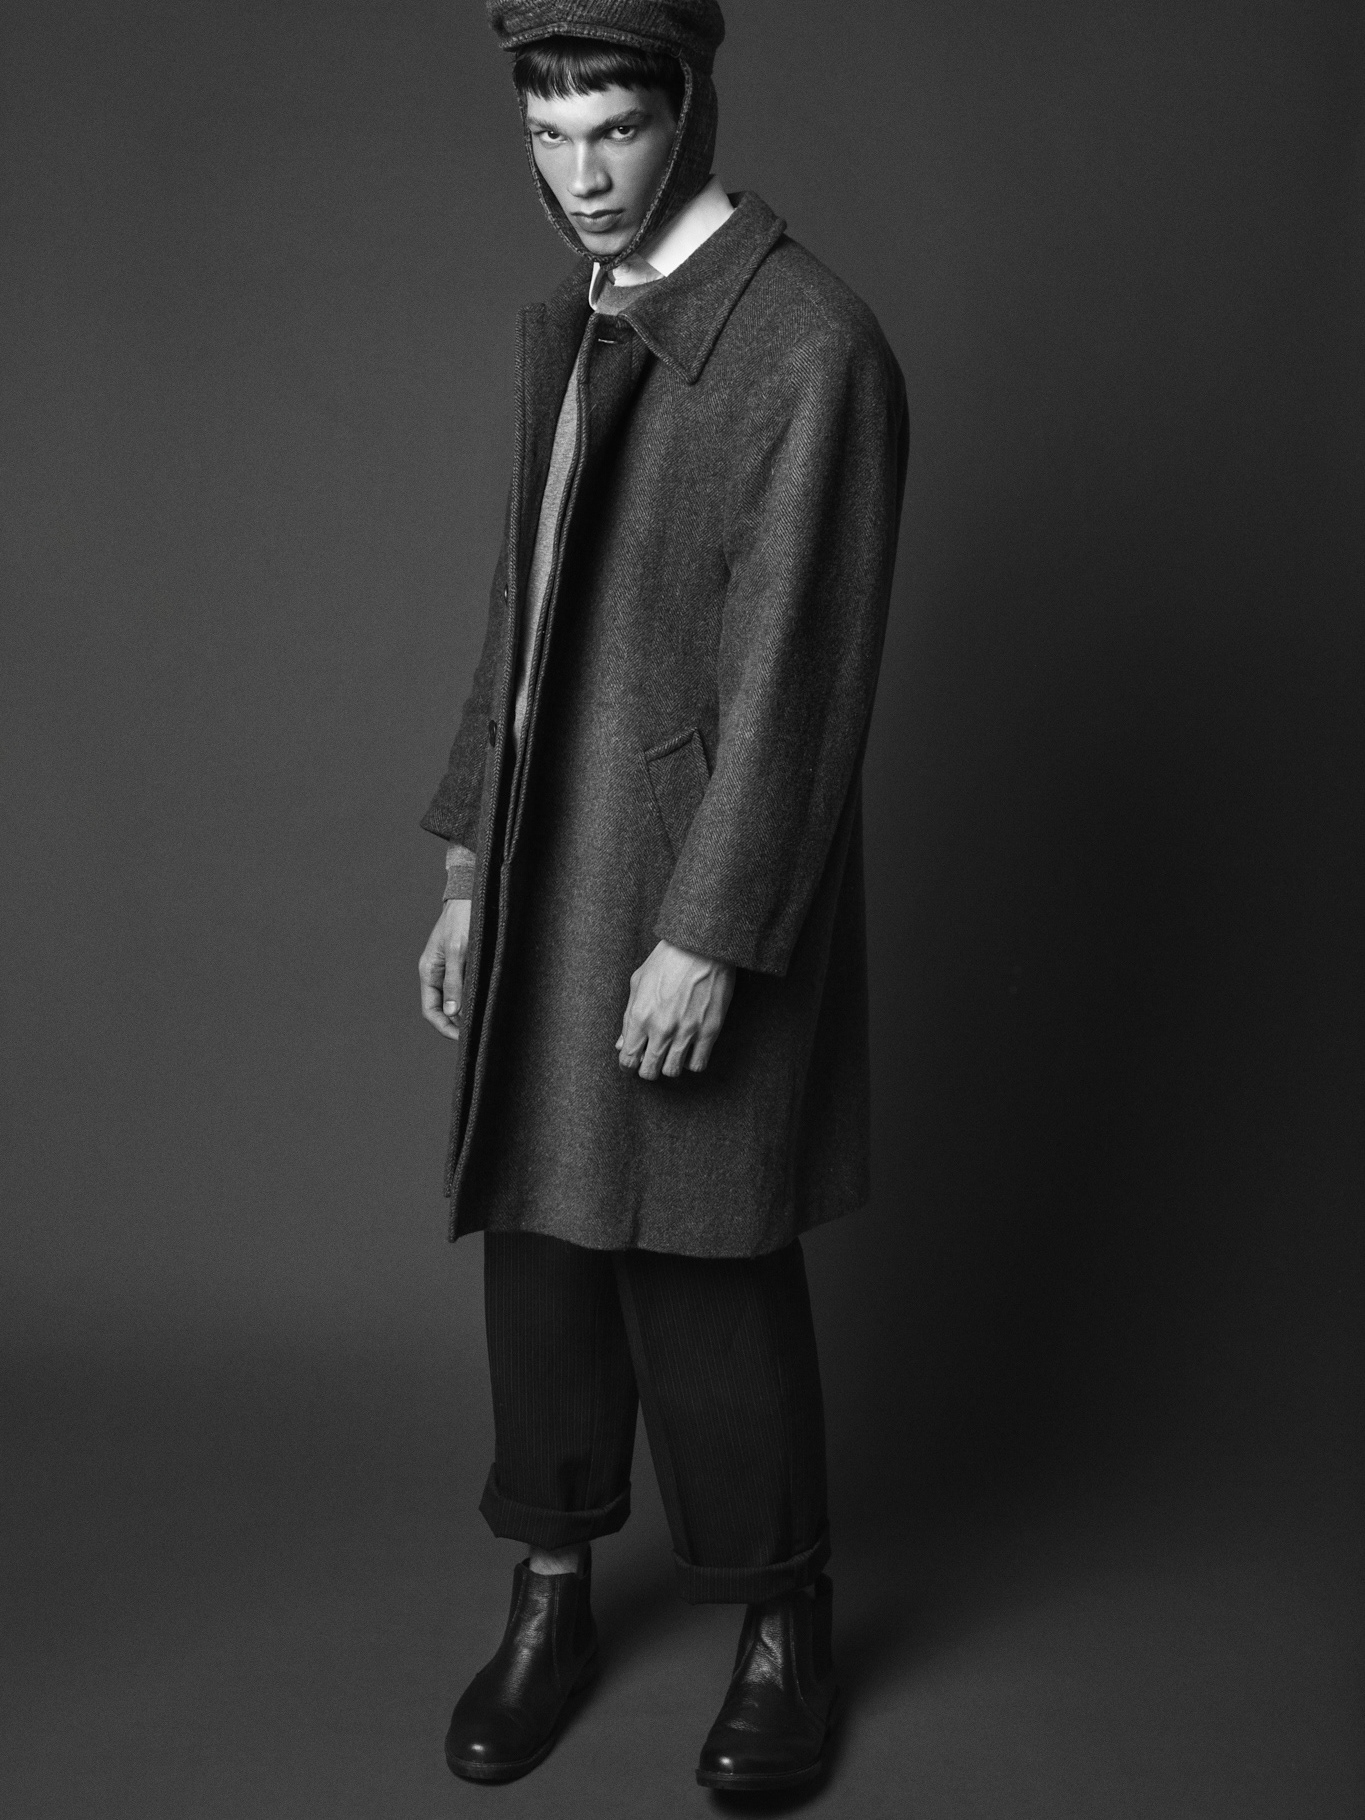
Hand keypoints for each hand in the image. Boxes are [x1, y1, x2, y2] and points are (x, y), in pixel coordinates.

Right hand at [419, 899, 471, 1041]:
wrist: (471, 895)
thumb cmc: (462, 919)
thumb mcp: (458, 950)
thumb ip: (454, 981)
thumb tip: (452, 1012)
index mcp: (429, 971)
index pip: (431, 1010)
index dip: (444, 1027)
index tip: (462, 1038)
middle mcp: (437, 973)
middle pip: (443, 1009)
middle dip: (456, 1023)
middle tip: (477, 1034)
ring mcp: (449, 969)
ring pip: (455, 1000)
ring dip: (466, 1012)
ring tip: (482, 1022)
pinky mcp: (462, 964)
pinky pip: (464, 988)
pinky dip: (472, 998)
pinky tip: (485, 1004)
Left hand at [617, 940, 735, 1080]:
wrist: (703, 946)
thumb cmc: (667, 959)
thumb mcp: (638, 982)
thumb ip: (628, 1017)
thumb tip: (622, 1044)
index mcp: (640, 1016)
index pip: (628, 1058)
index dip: (629, 1064)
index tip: (633, 1061)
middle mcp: (661, 1029)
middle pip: (650, 1071)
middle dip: (648, 1069)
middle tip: (652, 1060)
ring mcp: (687, 1032)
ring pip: (673, 1071)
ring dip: (670, 1066)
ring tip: (672, 1054)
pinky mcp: (709, 1031)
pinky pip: (698, 1064)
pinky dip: (692, 1062)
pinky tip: (690, 1050)